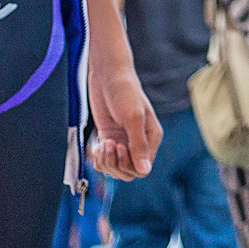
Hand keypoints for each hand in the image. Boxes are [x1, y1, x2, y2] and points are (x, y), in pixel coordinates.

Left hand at [88, 54, 159, 179]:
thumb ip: (138, 145)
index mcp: (151, 138)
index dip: (128, 164)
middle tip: (108, 144)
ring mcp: (123, 141)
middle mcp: (139, 142)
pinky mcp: (109, 139)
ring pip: (116, 169)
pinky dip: (99, 159)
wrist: (107, 75)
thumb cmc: (124, 92)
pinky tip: (97, 146)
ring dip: (106, 162)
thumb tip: (145, 171)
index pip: (143, 168)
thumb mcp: (133, 117)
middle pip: (129, 172)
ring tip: (103, 144)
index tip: (119, 146)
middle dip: (116, 164)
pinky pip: (106, 161)